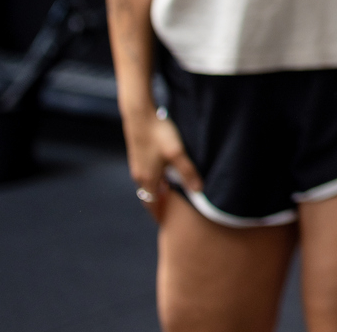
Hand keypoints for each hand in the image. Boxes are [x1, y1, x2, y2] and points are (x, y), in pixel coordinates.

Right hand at [124, 107, 199, 224]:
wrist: (139, 114)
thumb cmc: (158, 133)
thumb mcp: (177, 153)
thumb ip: (187, 172)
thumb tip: (198, 191)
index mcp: (148, 178)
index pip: (152, 204)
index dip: (160, 214)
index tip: (167, 222)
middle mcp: (139, 174)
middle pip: (150, 195)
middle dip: (160, 204)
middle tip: (173, 211)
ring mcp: (137, 164)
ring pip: (148, 183)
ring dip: (159, 189)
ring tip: (173, 192)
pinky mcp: (138, 154)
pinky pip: (147, 173)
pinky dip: (156, 178)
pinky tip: (166, 171)